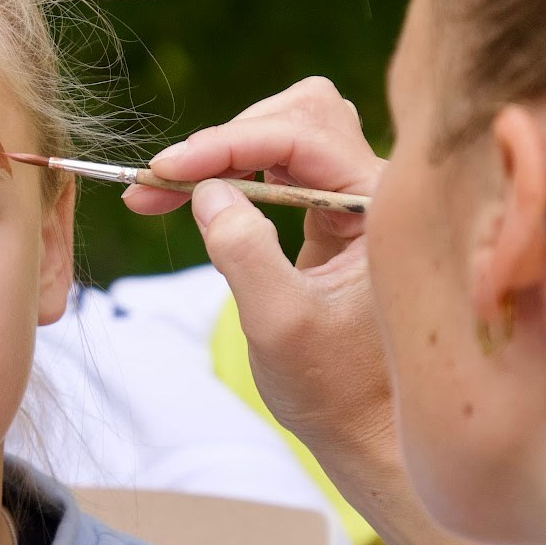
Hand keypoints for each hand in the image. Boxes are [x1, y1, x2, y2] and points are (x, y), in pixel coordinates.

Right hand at [132, 79, 545, 544]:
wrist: (370, 432)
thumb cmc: (335, 392)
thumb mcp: (279, 328)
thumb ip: (243, 253)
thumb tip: (207, 190)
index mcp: (383, 212)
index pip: (303, 140)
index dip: (226, 146)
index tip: (163, 173)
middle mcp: (380, 192)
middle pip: (304, 113)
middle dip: (228, 137)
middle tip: (161, 182)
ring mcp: (359, 199)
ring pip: (295, 129)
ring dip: (232, 148)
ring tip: (175, 189)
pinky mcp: (336, 214)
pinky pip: (286, 165)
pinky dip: (238, 170)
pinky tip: (202, 198)